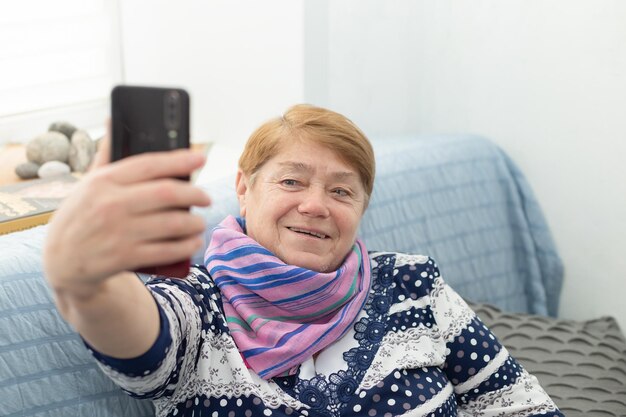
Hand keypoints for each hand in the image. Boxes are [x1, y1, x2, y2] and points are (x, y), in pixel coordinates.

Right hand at [44, 127, 210, 296]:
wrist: (61, 261)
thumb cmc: (82, 214)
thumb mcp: (88, 183)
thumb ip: (106, 155)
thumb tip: (113, 118)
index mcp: (103, 181)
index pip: (148, 164)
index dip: (179, 159)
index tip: (201, 157)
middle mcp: (110, 204)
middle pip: (166, 193)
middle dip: (195, 194)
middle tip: (206, 198)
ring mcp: (117, 233)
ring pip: (172, 224)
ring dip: (194, 224)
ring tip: (200, 223)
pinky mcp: (123, 257)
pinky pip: (166, 251)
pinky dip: (186, 247)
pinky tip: (193, 242)